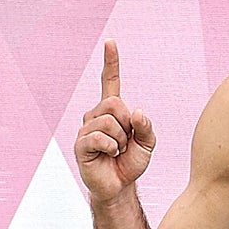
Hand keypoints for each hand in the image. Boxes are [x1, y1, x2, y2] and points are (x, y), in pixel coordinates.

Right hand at [74, 39, 156, 201]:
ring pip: (110, 122)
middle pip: (116, 104)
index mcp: (111, 111)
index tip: (110, 42)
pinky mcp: (80, 144)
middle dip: (128, 125)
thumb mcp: (148, 144)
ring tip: (117, 151)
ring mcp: (86, 129)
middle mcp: (95, 115)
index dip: (111, 63)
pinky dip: (113, 147)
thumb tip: (136, 112)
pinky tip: (110, 155)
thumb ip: (146, 127)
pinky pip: (101, 137)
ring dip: (121, 140)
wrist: (118, 187)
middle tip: (125, 143)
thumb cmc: (130, 163)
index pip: (110, 82)